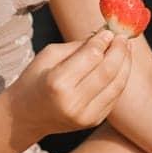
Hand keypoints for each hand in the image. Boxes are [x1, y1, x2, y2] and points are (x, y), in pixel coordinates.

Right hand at [9, 30, 132, 142]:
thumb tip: (106, 35)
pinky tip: (120, 65)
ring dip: (125, 64)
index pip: (91, 57)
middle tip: (123, 37)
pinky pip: (114, 96)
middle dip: (119, 51)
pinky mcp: (93, 122)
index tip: (109, 30)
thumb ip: (78, 47)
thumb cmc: (35, 80)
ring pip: (116, 85)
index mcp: (58, 83)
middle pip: (108, 71)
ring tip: (125, 49)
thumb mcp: (49, 56)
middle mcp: (73, 102)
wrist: (26, 116)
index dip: (103, 41)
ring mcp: (85, 116)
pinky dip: (120, 79)